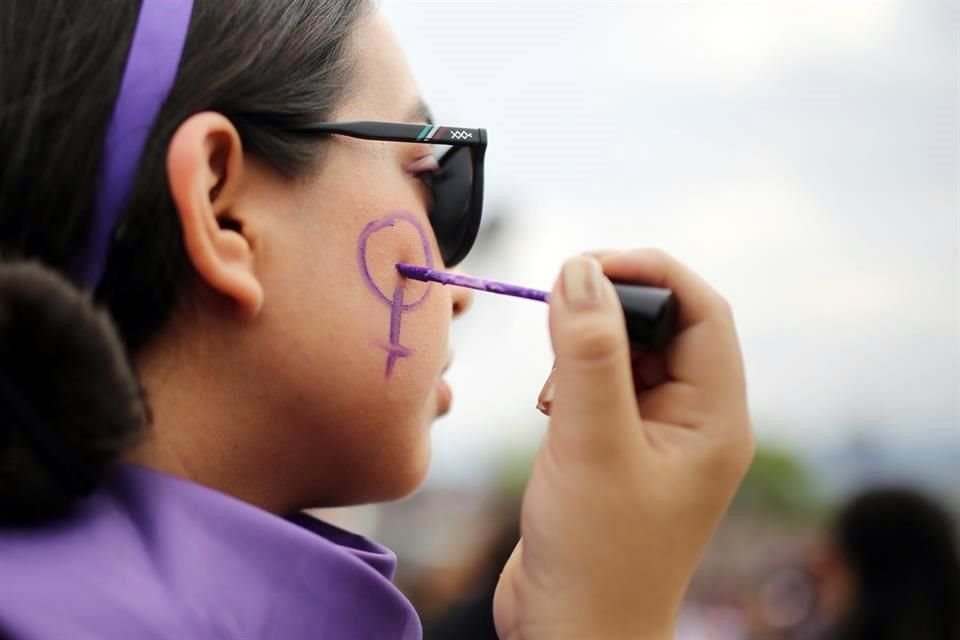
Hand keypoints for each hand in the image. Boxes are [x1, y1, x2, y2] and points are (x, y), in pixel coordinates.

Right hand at [493, 250, 753, 639]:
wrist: (573, 635)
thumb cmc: (595, 553)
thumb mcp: (591, 441)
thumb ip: (587, 352)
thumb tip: (580, 269)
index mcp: (716, 418)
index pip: (702, 311)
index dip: (650, 273)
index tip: (586, 264)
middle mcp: (696, 423)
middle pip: (665, 327)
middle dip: (610, 312)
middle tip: (556, 314)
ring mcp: (658, 440)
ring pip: (630, 356)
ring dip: (586, 349)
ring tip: (552, 388)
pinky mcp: (622, 453)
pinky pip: (606, 390)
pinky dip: (574, 381)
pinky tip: (549, 408)